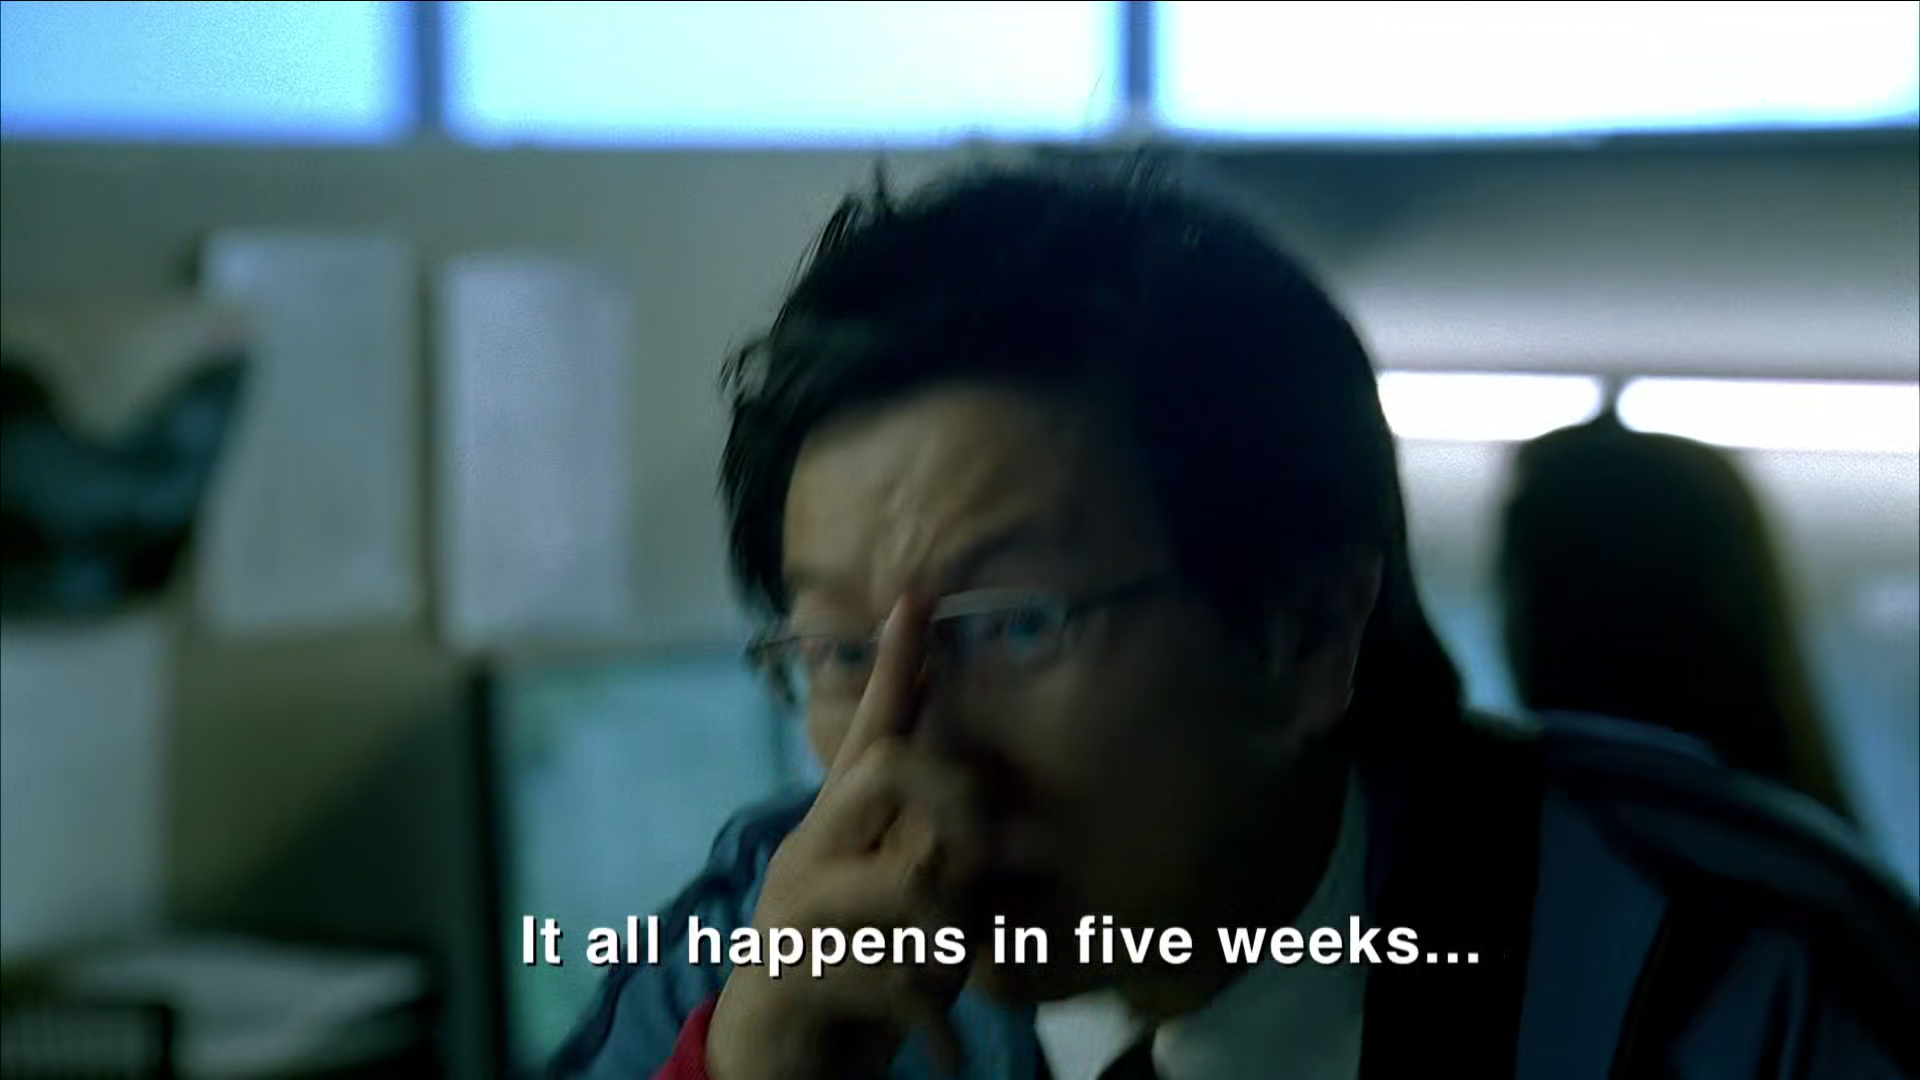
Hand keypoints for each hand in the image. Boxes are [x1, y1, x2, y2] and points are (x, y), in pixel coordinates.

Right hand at [708, 596, 988, 1079]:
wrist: (773, 1060)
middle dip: (958, 799)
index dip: (896, 665)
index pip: (869, 728)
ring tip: (962, 978)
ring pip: (902, 885)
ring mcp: (795, 909)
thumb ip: (933, 853)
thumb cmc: (852, 973)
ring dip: (954, 940)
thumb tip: (999, 808)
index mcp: (840, 824)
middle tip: (988, 855)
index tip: (918, 597)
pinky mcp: (791, 976)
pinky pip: (890, 979)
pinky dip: (933, 1024)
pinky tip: (945, 1053)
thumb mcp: (902, 906)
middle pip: (887, 769)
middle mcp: (811, 847)